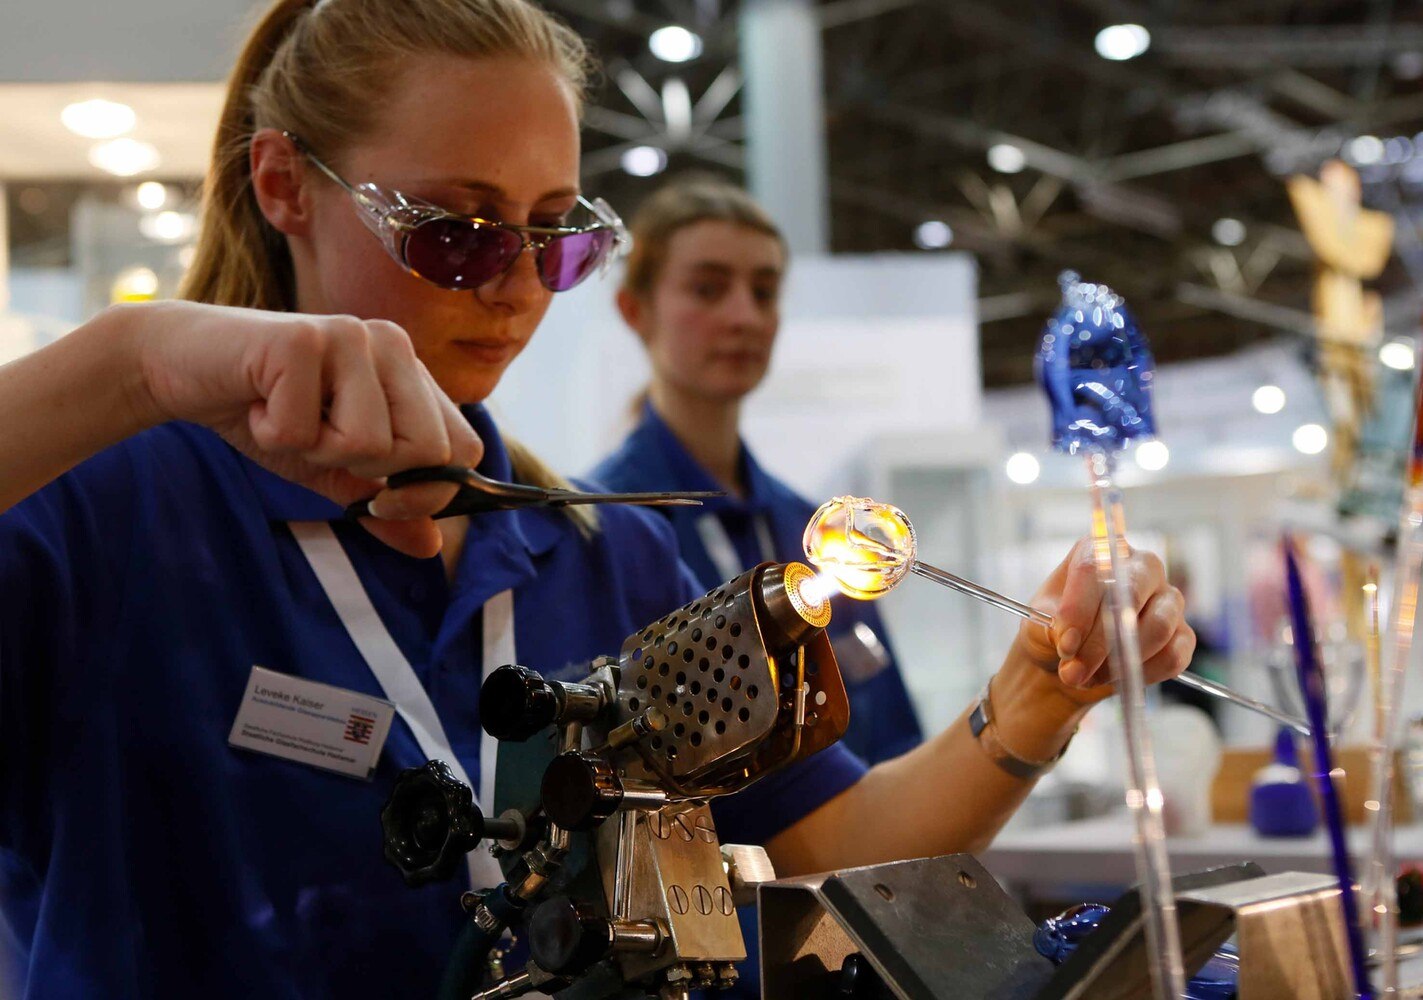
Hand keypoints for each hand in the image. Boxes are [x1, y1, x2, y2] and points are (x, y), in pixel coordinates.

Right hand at [121, 300, 479, 556]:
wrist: (178, 365)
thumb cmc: (264, 413)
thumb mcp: (331, 468)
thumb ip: (381, 504)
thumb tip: (432, 546)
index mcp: (411, 372)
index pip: (463, 448)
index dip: (429, 491)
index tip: (377, 499)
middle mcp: (392, 343)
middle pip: (428, 450)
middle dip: (367, 469)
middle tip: (317, 440)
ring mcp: (350, 335)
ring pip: (369, 442)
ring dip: (314, 449)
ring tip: (283, 415)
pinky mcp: (302, 340)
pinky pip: (305, 430)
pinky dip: (271, 433)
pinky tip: (256, 402)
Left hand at [1015, 537, 1195, 703]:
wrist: (1068, 662)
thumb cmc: (1054, 632)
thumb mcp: (1040, 625)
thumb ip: (1052, 628)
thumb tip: (1070, 642)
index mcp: (1100, 550)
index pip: (1095, 569)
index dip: (1079, 610)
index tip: (1065, 644)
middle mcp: (1140, 566)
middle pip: (1132, 593)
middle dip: (1100, 640)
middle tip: (1074, 670)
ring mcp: (1167, 598)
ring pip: (1158, 626)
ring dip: (1120, 662)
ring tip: (1087, 677)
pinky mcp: (1182, 633)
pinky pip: (1173, 655)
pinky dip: (1142, 675)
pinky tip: (1115, 679)